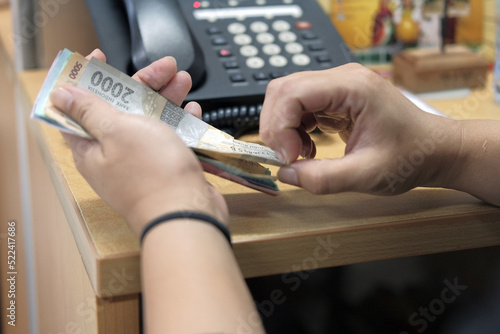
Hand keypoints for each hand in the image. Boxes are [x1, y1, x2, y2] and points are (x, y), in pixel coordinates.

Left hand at [51, 49, 227, 233]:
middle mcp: (114, 155)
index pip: (81, 106)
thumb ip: (90, 109)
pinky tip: (192, 112)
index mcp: (91, 147)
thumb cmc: (153, 175)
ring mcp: (142, 162)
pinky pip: (170, 138)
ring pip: (150, 121)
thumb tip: (62, 96)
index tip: (101, 58)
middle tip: (164, 68)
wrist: (188, 211)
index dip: (88, 79)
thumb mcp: (117, 130)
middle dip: (143, 84)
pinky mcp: (165, 167)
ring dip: (166, 98)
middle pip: (122, 108)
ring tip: (184, 82)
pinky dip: (180, 122)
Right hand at [259, 63, 461, 195]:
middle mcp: (343, 78)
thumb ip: (324, 179)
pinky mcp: (335, 98)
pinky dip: (293, 129)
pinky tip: (307, 149)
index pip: (293, 92)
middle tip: (286, 157)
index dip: (279, 126)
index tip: (287, 157)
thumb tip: (286, 175)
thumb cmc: (412, 156)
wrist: (435, 150)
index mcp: (354, 87)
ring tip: (299, 154)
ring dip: (283, 128)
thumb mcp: (368, 175)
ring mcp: (338, 86)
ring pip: (288, 97)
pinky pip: (300, 107)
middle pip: (284, 90)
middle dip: (275, 126)